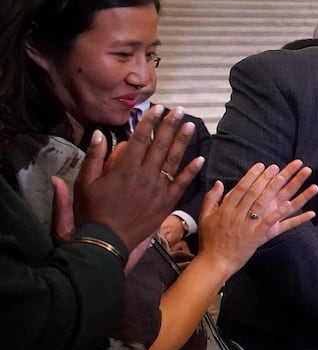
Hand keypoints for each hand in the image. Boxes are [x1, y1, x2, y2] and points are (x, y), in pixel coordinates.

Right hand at [71, 108, 202, 253]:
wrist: (108, 240)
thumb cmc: (93, 211)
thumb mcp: (85, 182)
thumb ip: (94, 157)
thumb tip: (98, 133)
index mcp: (125, 168)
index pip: (140, 139)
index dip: (150, 122)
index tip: (158, 108)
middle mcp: (145, 176)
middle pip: (160, 145)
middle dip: (170, 126)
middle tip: (179, 110)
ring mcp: (158, 189)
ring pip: (173, 161)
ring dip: (183, 141)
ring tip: (191, 125)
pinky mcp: (167, 203)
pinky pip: (182, 184)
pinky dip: (191, 171)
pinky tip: (200, 158)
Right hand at [197, 161, 317, 272]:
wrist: (215, 261)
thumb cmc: (210, 239)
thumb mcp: (205, 216)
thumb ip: (212, 198)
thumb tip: (218, 182)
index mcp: (225, 208)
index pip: (241, 188)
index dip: (252, 175)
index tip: (261, 165)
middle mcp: (237, 214)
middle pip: (254, 192)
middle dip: (265, 178)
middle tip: (276, 167)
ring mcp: (248, 225)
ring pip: (262, 203)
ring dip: (274, 189)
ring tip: (285, 177)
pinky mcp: (257, 237)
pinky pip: (271, 223)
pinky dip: (280, 213)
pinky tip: (290, 204)